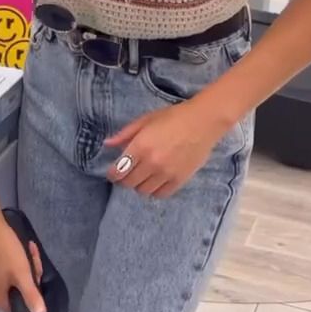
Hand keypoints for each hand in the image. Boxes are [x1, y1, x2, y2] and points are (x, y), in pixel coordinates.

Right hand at [0, 217, 46, 311]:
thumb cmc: (6, 252)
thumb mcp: (23, 275)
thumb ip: (32, 296)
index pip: (20, 307)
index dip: (32, 294)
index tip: (37, 278)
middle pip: (20, 292)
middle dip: (31, 276)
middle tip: (34, 261)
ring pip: (18, 279)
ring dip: (29, 266)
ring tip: (31, 249)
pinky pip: (12, 271)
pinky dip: (21, 261)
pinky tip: (27, 247)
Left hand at [105, 103, 220, 198]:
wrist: (203, 122)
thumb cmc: (174, 117)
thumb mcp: (145, 120)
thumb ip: (125, 134)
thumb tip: (107, 144)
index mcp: (141, 146)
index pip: (118, 171)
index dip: (112, 174)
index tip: (112, 172)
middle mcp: (152, 162)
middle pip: (129, 183)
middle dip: (124, 179)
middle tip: (126, 173)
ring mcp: (166, 173)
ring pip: (143, 191)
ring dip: (139, 185)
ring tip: (142, 176)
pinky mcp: (180, 179)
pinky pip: (160, 194)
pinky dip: (154, 190)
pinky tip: (155, 181)